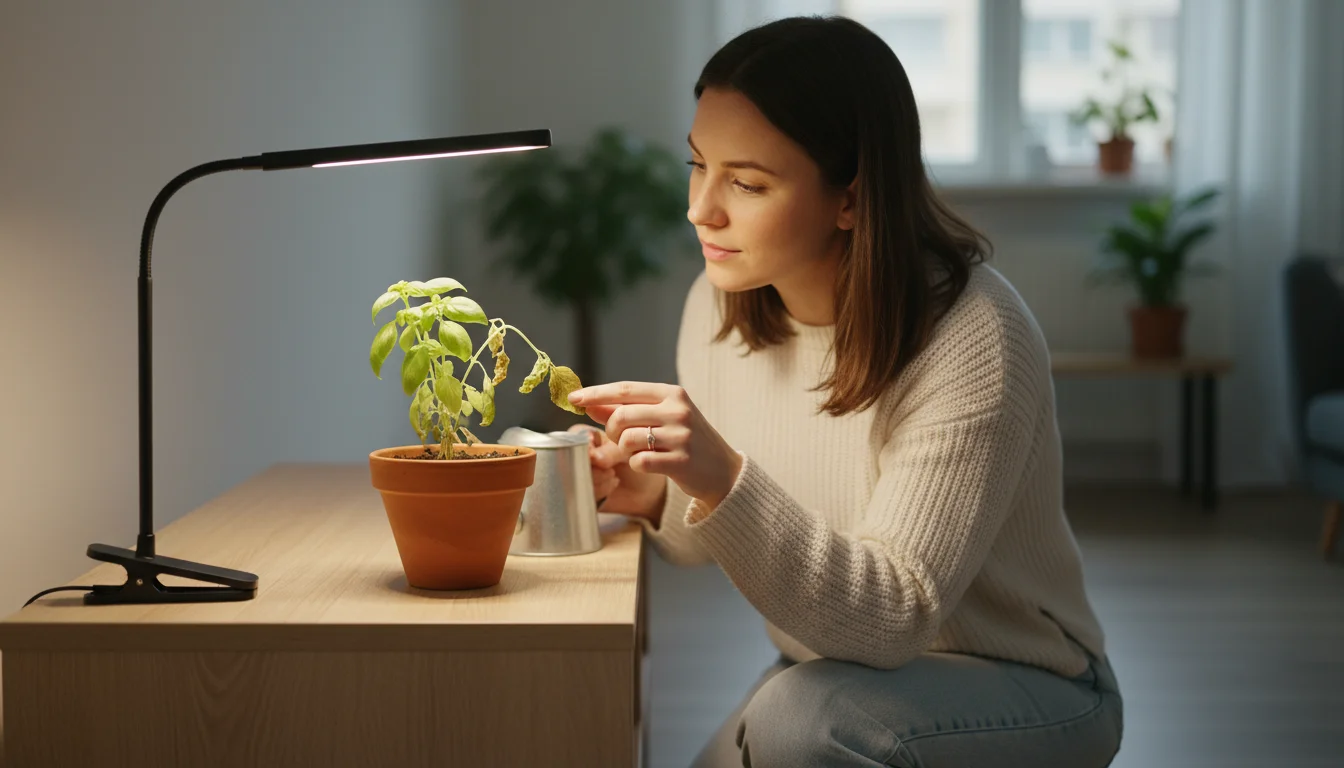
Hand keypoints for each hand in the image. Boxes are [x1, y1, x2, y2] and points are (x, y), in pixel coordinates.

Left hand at [569, 382, 742, 510]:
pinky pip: (639, 462)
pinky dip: (637, 465)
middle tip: (621, 439)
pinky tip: (651, 465)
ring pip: (627, 439)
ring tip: (639, 452)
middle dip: (612, 430)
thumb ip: (626, 410)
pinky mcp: (681, 461)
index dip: (596, 394)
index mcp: (672, 394)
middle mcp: (678, 410)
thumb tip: (588, 404)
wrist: (723, 471)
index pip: (625, 389)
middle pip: (621, 416)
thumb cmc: (686, 441)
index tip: (573, 398)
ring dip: (624, 450)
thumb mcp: (661, 418)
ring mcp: (681, 436)